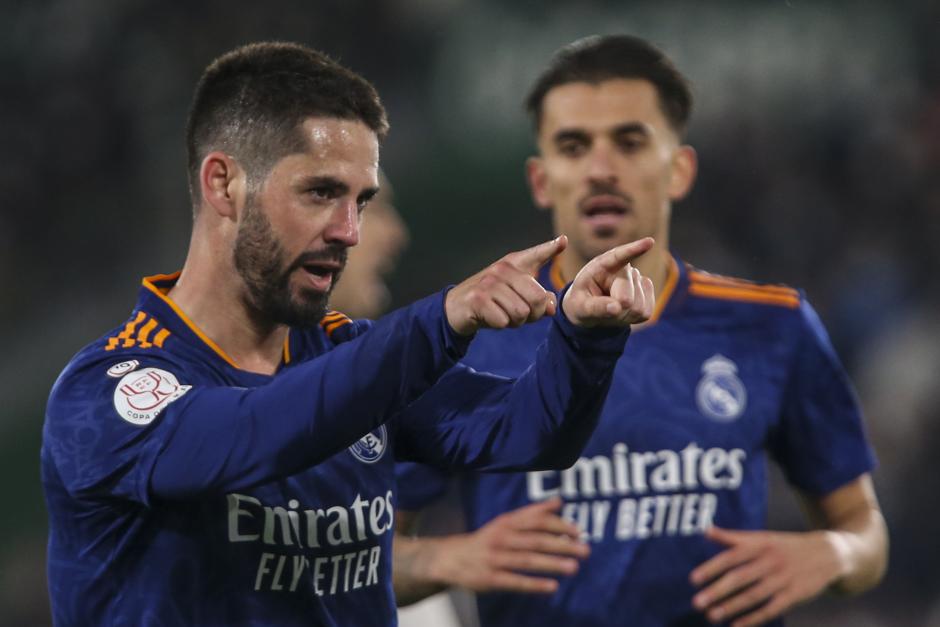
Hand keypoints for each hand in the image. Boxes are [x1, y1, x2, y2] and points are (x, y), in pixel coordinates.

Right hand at [430, 497, 588, 593]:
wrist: (451, 558)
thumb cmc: (487, 539)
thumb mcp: (506, 521)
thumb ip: (532, 512)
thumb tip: (559, 501)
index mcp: (507, 522)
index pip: (536, 520)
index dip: (559, 524)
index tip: (579, 531)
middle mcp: (501, 537)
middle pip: (535, 540)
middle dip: (562, 545)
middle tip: (585, 550)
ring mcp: (495, 558)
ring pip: (527, 561)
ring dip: (551, 564)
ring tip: (573, 567)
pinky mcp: (490, 578)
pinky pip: (515, 581)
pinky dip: (534, 584)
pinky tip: (552, 587)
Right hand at [446, 236, 566, 335]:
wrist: (456, 309)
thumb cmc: (491, 302)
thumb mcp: (516, 297)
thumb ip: (538, 300)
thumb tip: (552, 308)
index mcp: (513, 264)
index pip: (536, 254)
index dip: (550, 248)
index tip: (563, 241)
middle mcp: (502, 269)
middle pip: (538, 299)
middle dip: (532, 315)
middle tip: (518, 315)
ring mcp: (489, 283)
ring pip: (521, 313)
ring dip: (514, 322)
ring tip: (502, 314)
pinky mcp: (478, 299)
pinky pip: (504, 321)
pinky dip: (500, 325)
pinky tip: (489, 318)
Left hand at [561, 237, 654, 326]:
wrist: (590, 309)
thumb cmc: (582, 302)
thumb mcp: (580, 306)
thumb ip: (595, 307)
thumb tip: (617, 308)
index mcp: (602, 265)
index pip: (619, 256)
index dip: (635, 249)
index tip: (649, 242)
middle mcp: (624, 269)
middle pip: (627, 298)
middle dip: (615, 310)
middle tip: (602, 309)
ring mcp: (638, 280)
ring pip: (638, 308)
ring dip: (623, 316)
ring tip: (611, 309)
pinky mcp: (647, 294)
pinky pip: (646, 313)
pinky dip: (632, 319)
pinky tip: (623, 312)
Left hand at [690, 526, 845, 625]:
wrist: (827, 553)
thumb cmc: (784, 546)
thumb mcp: (761, 537)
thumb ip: (732, 537)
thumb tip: (705, 531)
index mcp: (759, 545)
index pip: (731, 557)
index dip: (711, 568)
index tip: (693, 580)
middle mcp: (770, 561)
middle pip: (740, 577)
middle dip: (717, 591)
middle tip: (697, 602)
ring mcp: (783, 579)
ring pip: (754, 595)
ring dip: (732, 606)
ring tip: (712, 616)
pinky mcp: (795, 595)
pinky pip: (772, 608)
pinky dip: (754, 618)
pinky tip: (737, 625)